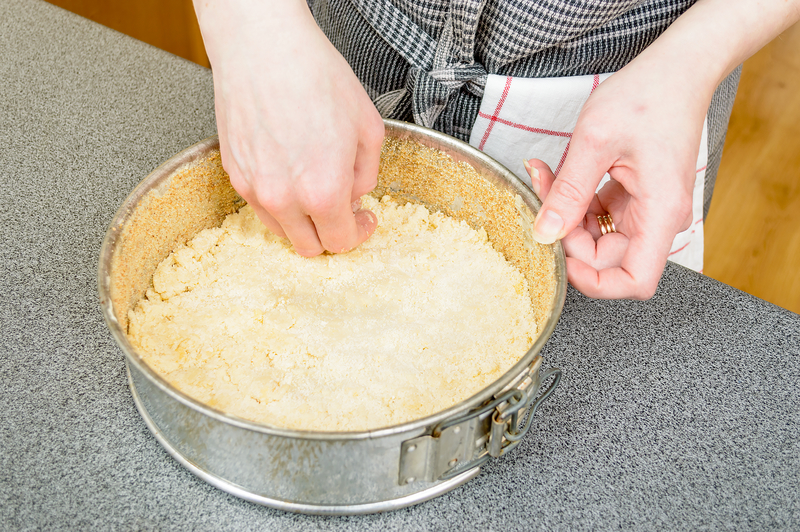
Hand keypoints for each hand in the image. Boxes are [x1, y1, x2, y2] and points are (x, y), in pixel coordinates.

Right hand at [194, 0, 383, 255]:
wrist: (263, 46)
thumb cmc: (314, 75)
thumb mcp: (367, 126)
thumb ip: (367, 174)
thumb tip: (355, 196)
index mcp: (323, 190)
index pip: (341, 241)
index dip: (359, 232)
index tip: (364, 218)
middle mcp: (284, 198)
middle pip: (309, 246)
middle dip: (331, 232)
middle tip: (342, 208)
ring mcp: (254, 188)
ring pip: (282, 230)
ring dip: (303, 220)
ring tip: (314, 186)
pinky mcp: (234, 174)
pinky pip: (260, 205)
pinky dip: (279, 200)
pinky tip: (291, 170)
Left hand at [526, 57, 705, 298]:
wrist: (675, 69)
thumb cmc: (648, 95)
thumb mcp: (595, 140)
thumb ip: (568, 191)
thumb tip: (544, 233)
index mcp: (661, 212)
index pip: (635, 282)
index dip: (595, 283)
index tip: (561, 259)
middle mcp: (658, 219)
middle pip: (606, 260)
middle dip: (566, 236)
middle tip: (541, 198)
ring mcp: (646, 211)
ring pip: (596, 239)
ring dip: (565, 217)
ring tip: (545, 178)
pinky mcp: (633, 199)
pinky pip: (598, 218)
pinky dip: (574, 203)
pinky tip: (557, 177)